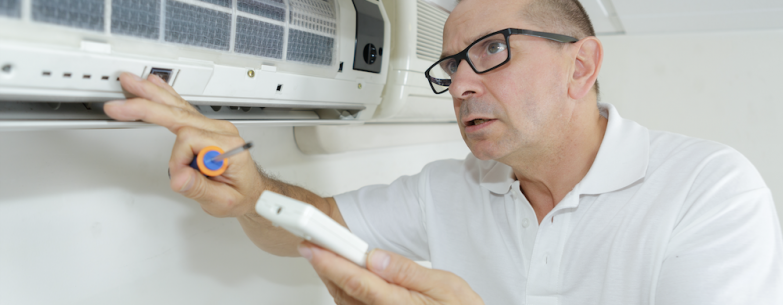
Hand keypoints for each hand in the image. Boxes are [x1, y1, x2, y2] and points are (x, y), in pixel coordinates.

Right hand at [104, 72, 263, 216]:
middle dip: (148, 108)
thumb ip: (200, 189)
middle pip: (179, 113)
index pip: (189, 140)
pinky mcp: (206, 129)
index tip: (180, 177)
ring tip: (131, 83)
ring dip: (153, 96)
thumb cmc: (241, 195)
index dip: (177, 160)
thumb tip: (179, 177)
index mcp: (228, 146)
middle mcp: (221, 132)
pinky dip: (166, 97)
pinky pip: (183, 109)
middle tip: (120, 106)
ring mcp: (213, 128)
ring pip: (179, 107)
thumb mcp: (224, 201)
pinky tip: (154, 85)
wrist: (252, 192)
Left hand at [298, 242, 483, 304]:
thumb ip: (408, 271)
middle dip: (326, 266)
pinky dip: (342, 290)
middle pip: (343, 291)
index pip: (357, 281)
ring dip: (332, 278)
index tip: (312, 247)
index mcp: (398, 304)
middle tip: (311, 243)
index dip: (331, 262)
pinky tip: (342, 276)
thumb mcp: (445, 285)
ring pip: (343, 300)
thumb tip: (377, 258)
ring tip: (324, 254)